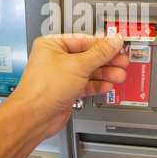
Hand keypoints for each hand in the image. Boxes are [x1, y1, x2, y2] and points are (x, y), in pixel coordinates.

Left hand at [11, 33, 128, 136]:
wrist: (34, 117)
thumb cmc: (42, 89)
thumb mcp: (78, 65)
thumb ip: (99, 53)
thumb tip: (113, 42)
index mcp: (52, 45)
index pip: (83, 40)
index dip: (102, 43)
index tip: (117, 44)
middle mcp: (56, 58)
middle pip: (88, 56)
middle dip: (107, 60)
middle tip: (121, 61)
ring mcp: (61, 75)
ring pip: (89, 71)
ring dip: (105, 73)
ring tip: (118, 75)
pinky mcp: (66, 90)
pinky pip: (86, 84)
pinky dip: (97, 85)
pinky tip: (107, 85)